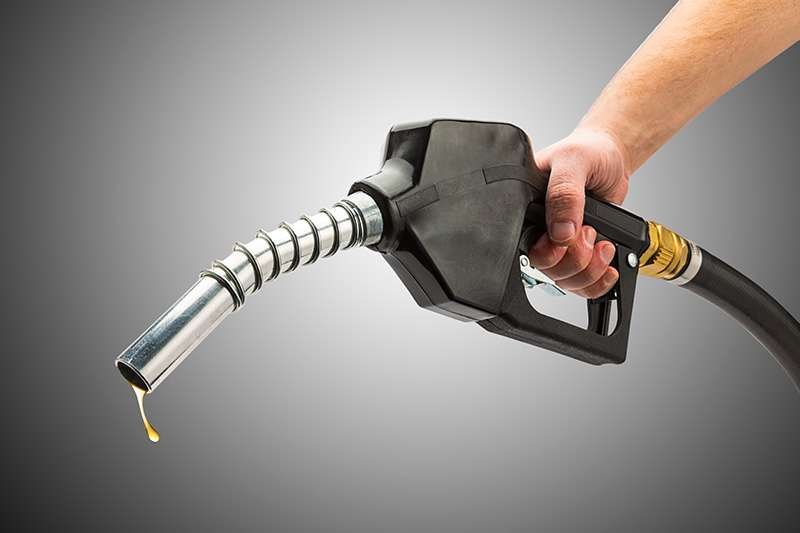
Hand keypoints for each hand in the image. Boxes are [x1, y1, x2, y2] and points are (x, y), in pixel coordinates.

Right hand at [529, 128, 629, 298]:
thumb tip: (561, 231)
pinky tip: (608, 267)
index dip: (551, 251)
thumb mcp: (573, 162)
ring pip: (565, 280)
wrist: (612, 157)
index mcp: (527, 209)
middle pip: (547, 269)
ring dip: (590, 271)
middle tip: (590, 232)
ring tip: (603, 244)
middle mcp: (540, 229)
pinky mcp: (580, 251)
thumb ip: (565, 193)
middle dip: (576, 260)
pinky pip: (581, 283)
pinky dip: (597, 283)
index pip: (527, 246)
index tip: (573, 235)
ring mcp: (561, 243)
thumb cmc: (588, 151)